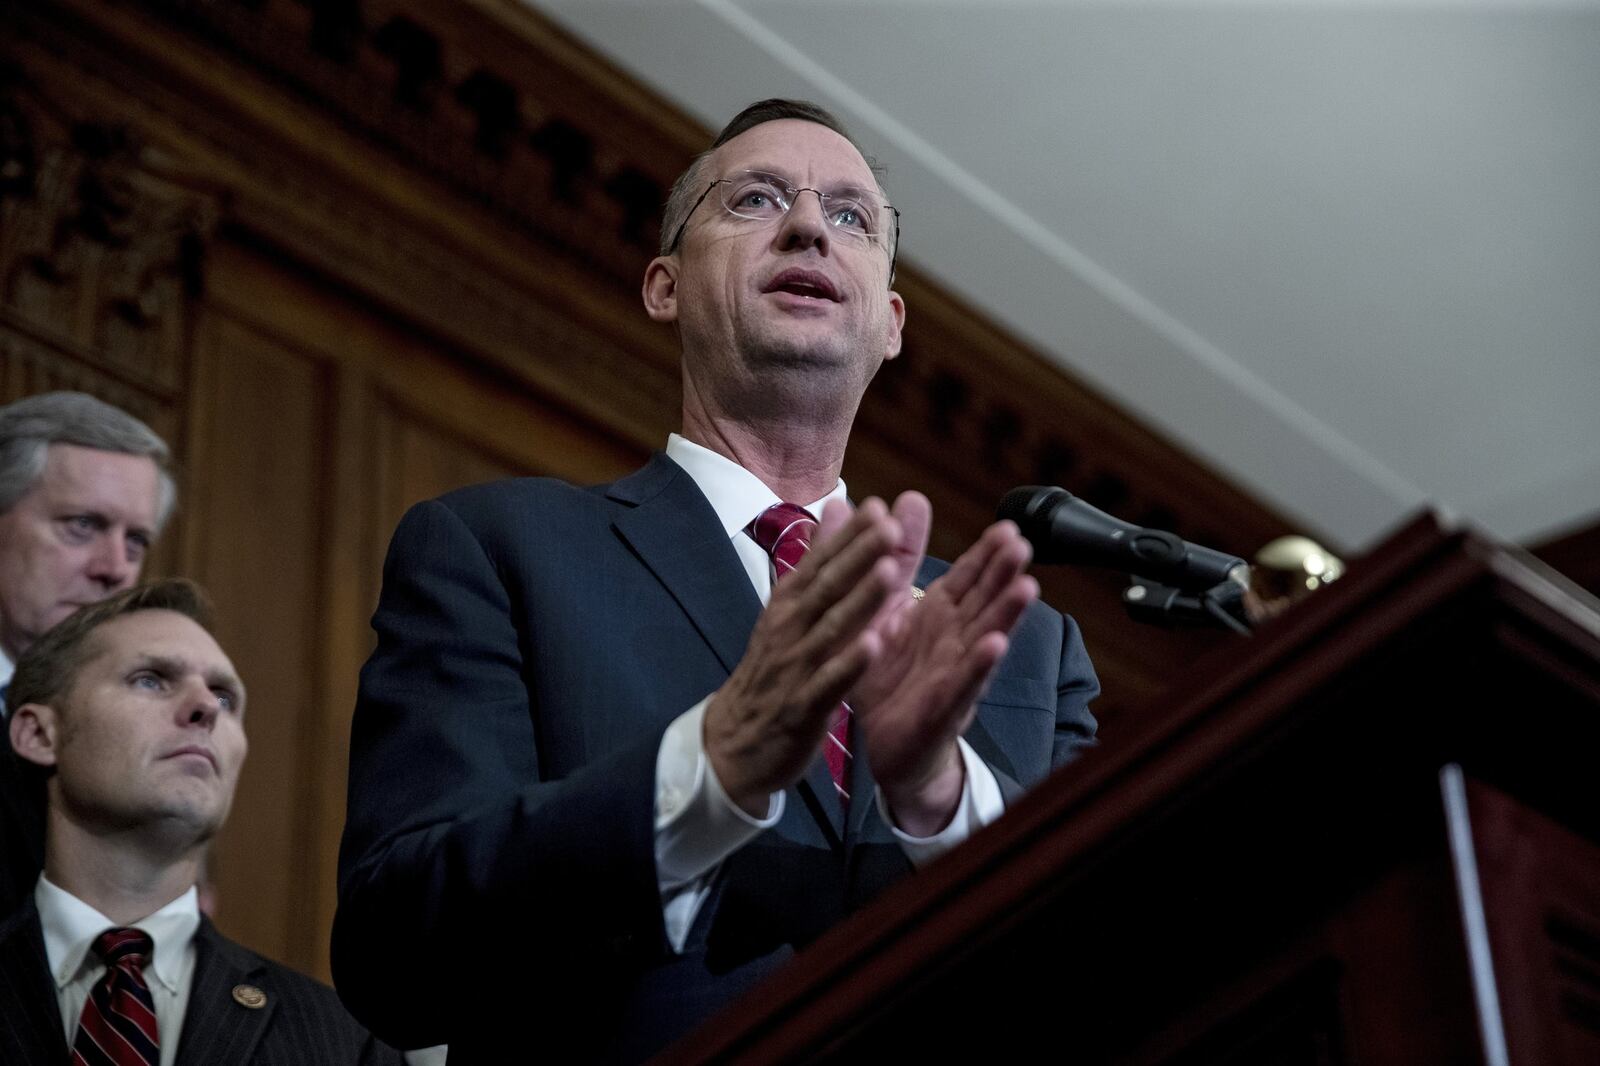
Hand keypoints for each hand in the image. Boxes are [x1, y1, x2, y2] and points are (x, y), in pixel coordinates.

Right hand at [704, 498, 900, 815]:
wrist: (733, 742)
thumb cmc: (772, 671)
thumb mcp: (788, 613)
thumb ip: (817, 563)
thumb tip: (836, 508)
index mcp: (789, 605)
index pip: (819, 564)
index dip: (848, 536)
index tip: (876, 506)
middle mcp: (790, 629)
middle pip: (827, 587)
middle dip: (859, 556)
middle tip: (889, 525)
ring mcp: (795, 667)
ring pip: (831, 628)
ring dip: (860, 600)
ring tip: (890, 573)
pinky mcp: (802, 707)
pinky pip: (829, 682)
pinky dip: (850, 663)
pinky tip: (873, 645)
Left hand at [834, 496, 1037, 834]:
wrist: (880, 744)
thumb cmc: (888, 673)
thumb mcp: (885, 607)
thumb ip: (895, 557)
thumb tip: (899, 500)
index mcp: (940, 615)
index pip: (969, 578)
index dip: (988, 554)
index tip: (1009, 526)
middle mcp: (954, 640)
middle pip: (985, 601)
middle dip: (1004, 574)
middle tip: (1023, 543)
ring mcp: (953, 674)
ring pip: (984, 638)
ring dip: (1006, 615)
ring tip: (1026, 588)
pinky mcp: (940, 708)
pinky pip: (961, 683)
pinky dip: (978, 665)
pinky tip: (994, 645)